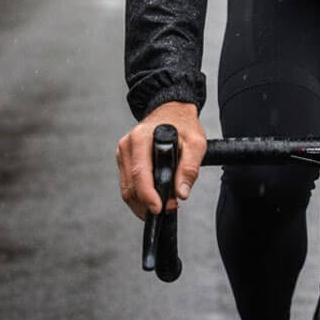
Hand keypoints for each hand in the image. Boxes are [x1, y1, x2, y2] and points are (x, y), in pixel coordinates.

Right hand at [116, 101, 206, 219]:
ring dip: (143, 203)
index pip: (140, 174)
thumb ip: (190, 168)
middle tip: (169, 207)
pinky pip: (128, 184)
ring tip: (165, 204)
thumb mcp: (196, 142)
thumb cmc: (183, 124)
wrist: (173, 111)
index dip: (148, 196)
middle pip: (131, 186)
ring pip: (127, 189)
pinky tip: (154, 197)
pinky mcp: (124, 160)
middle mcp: (127, 145)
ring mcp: (123, 153)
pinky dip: (140, 196)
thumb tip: (181, 193)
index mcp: (141, 138)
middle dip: (148, 203)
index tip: (159, 208)